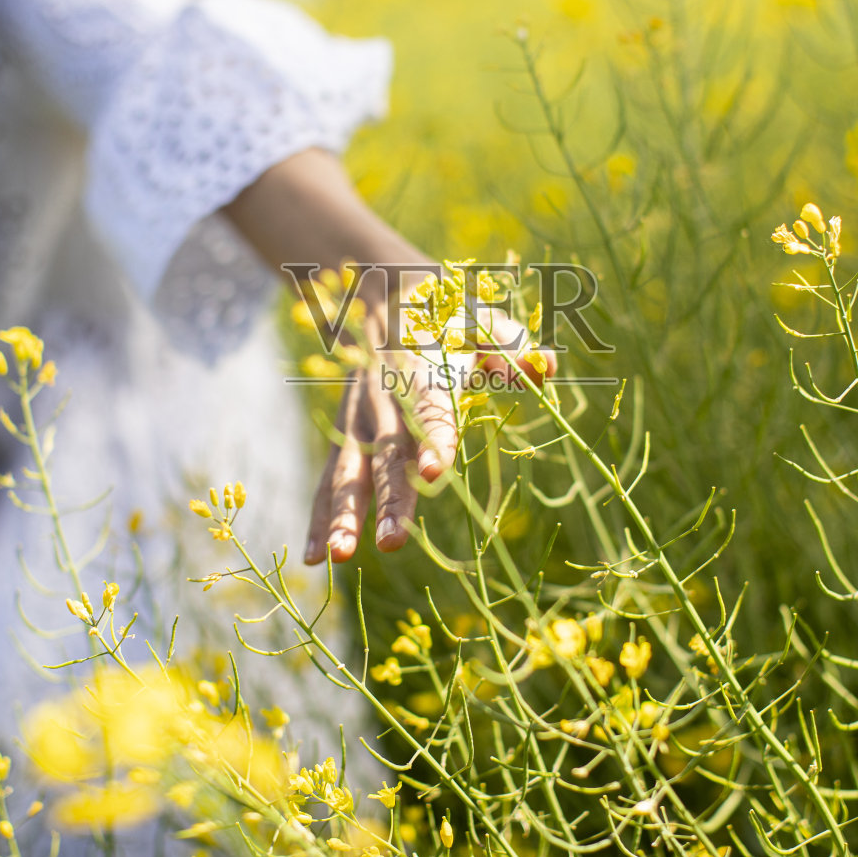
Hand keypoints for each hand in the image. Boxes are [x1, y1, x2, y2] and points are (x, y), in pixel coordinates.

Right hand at [302, 310, 554, 564]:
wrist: (385, 298)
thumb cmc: (448, 321)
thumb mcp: (482, 321)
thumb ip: (511, 344)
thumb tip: (544, 367)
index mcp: (421, 370)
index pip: (429, 405)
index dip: (434, 435)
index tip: (438, 471)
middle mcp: (384, 399)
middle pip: (387, 453)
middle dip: (390, 498)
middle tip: (393, 542)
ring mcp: (359, 421)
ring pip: (349, 471)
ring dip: (345, 515)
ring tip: (340, 555)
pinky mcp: (345, 438)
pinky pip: (329, 480)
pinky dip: (318, 517)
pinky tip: (313, 558)